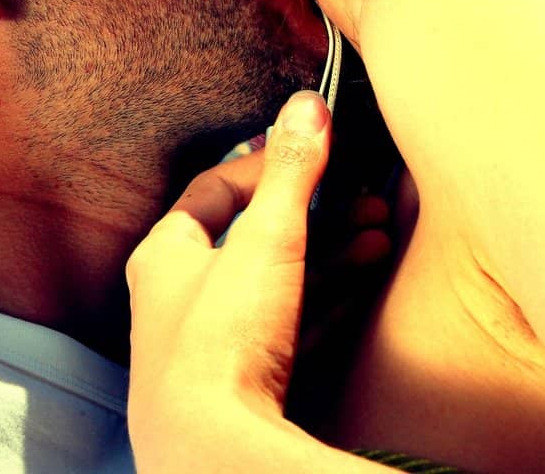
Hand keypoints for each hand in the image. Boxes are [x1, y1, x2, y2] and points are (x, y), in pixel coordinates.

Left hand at [126, 91, 340, 470]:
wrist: (213, 449)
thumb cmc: (220, 341)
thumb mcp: (266, 239)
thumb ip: (292, 171)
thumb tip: (306, 105)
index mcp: (165, 256)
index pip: (212, 190)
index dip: (265, 166)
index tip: (311, 153)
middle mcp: (180, 299)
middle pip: (253, 238)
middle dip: (317, 214)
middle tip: (364, 197)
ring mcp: (213, 345)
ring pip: (279, 282)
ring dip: (332, 254)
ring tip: (379, 232)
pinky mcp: (245, 383)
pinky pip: (294, 325)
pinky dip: (330, 297)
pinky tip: (366, 276)